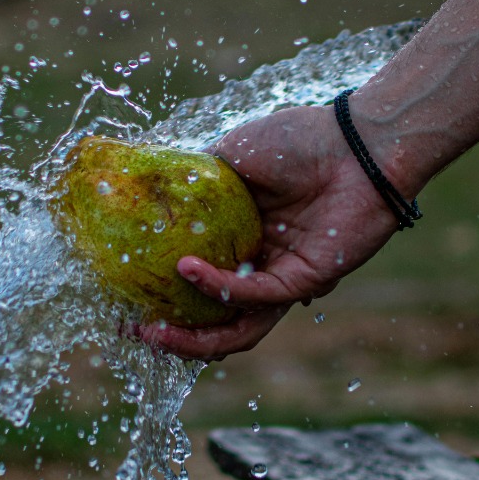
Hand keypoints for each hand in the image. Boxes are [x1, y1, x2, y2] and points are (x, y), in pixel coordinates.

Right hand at [138, 104, 403, 359]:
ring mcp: (283, 277)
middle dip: (174, 336)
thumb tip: (145, 192)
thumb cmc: (297, 141)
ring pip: (237, 327)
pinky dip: (219, 287)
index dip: (165, 298)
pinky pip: (257, 295)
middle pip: (215, 320)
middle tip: (133, 330)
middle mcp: (261, 266)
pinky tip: (187, 270)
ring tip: (155, 333)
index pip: (200, 285)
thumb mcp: (228, 155)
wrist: (353, 141)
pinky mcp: (305, 279)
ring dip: (195, 339)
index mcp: (243, 242)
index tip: (125, 300)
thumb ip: (191, 181)